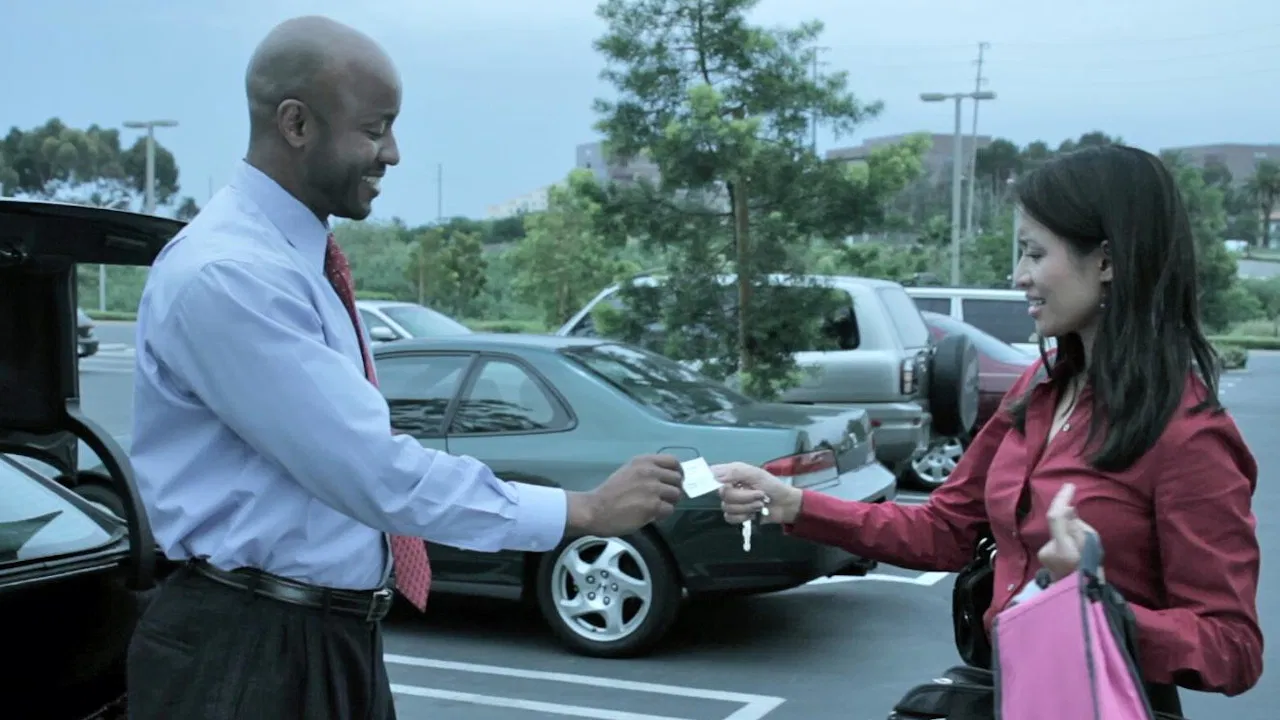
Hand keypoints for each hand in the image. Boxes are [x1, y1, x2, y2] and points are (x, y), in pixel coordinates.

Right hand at [567, 454, 683, 536]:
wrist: (595, 509)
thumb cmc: (609, 493)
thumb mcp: (627, 472)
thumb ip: (646, 472)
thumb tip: (665, 480)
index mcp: (643, 461)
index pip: (673, 461)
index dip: (678, 472)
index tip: (675, 480)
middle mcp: (650, 471)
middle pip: (677, 479)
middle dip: (674, 489)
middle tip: (665, 498)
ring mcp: (653, 488)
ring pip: (676, 495)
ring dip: (669, 503)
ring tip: (657, 508)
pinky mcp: (653, 505)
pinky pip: (669, 509)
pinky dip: (663, 514)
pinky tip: (652, 516)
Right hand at [712, 462, 802, 524]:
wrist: (784, 504)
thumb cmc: (772, 485)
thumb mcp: (756, 474)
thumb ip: (735, 472)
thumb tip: (715, 476)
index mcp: (731, 474)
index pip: (712, 474)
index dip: (712, 479)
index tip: (723, 483)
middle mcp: (728, 487)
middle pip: (723, 494)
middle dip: (744, 497)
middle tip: (759, 494)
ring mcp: (731, 502)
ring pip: (727, 507)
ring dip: (748, 507)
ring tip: (760, 504)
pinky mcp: (735, 515)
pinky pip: (730, 518)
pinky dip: (743, 517)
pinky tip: (753, 514)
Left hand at [1037, 482, 1103, 581]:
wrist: (1078, 595)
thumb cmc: (1091, 571)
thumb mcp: (1093, 547)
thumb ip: (1078, 527)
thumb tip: (1068, 509)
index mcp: (1064, 549)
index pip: (1056, 517)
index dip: (1062, 500)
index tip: (1069, 486)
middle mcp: (1049, 550)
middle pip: (1058, 524)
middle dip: (1070, 521)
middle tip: (1083, 534)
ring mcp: (1044, 554)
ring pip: (1058, 534)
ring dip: (1068, 535)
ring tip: (1080, 551)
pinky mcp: (1043, 556)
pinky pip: (1057, 541)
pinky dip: (1065, 542)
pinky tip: (1072, 555)